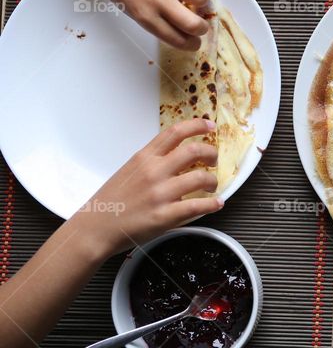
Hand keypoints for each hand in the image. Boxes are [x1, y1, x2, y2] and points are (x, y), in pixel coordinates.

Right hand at [67, 119, 222, 259]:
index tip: (209, 126)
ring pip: (200, 177)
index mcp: (144, 158)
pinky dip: (212, 204)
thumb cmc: (110, 201)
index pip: (175, 132)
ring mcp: (160, 194)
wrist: (94, 229)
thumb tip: (175, 154)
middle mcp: (154, 172)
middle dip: (211, 153)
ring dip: (212, 181)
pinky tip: (216, 203)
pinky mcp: (164, 215)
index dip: (196, 125)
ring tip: (211, 186)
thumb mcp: (129, 170)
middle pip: (194, 150)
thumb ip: (151, 160)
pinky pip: (197, 206)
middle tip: (213, 160)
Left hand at [86, 0, 209, 49]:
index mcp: (145, 16)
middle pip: (194, 24)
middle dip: (202, 28)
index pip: (178, 40)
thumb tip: (184, 25)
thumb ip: (156, 19)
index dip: (191, 44)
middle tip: (201, 24)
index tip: (195, 42)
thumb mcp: (132, 9)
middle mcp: (158, 0)